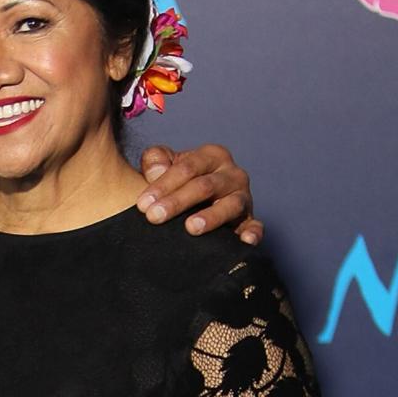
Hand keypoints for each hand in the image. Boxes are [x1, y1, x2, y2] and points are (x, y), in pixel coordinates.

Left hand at [136, 144, 261, 243]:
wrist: (196, 198)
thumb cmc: (177, 179)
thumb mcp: (164, 163)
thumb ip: (156, 161)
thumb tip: (156, 171)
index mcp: (211, 156)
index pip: (186, 168)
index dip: (163, 185)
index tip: (143, 204)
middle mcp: (232, 174)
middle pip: (204, 186)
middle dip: (177, 202)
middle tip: (155, 217)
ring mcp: (244, 197)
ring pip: (230, 205)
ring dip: (210, 217)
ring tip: (191, 228)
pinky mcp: (250, 219)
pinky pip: (254, 225)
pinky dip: (252, 232)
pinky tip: (244, 240)